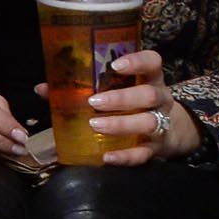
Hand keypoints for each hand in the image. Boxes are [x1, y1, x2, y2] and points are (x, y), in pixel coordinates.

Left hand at [85, 50, 202, 164]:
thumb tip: (47, 88)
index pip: (152, 62)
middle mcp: (160, 99)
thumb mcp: (126, 88)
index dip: (137, 61)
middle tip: (94, 101)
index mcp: (152, 79)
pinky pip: (142, 153)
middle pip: (149, 94)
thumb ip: (94, 85)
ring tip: (96, 125)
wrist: (171, 131)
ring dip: (121, 124)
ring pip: (147, 123)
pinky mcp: (156, 147)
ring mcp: (161, 124)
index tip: (115, 65)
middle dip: (121, 98)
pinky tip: (107, 157)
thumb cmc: (138, 103)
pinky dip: (125, 156)